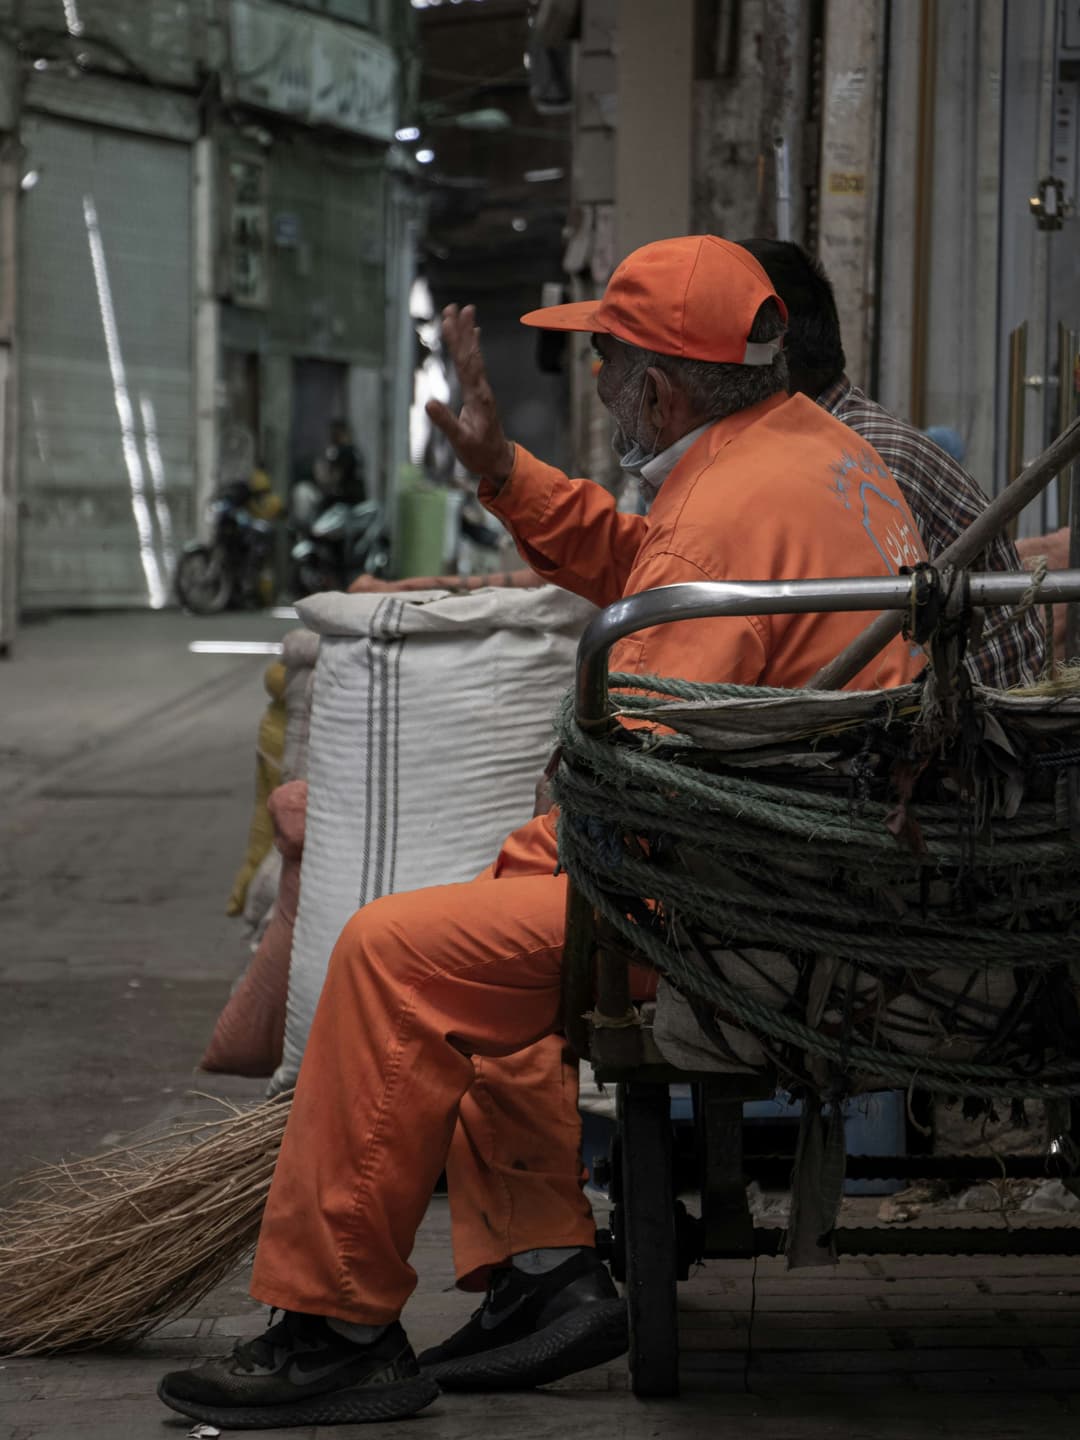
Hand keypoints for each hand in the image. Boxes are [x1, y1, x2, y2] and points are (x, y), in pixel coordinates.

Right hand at [426, 305, 515, 484]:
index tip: (449, 320)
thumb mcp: (460, 441)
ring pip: (473, 356)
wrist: (498, 461)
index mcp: (476, 396)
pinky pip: (475, 365)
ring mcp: (481, 389)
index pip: (464, 363)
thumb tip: (428, 403)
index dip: (456, 341)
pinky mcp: (479, 393)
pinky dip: (472, 347)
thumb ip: (446, 423)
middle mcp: (481, 388)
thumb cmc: (479, 453)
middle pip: (470, 354)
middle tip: (455, 306)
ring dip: (467, 334)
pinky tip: (473, 335)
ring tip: (463, 312)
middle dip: (461, 330)